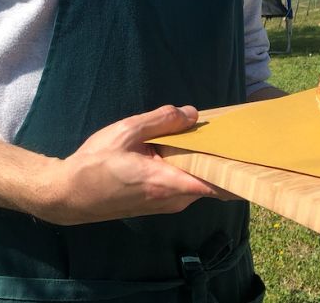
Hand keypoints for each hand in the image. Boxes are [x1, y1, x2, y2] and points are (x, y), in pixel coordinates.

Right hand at [39, 105, 221, 225]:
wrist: (69, 195)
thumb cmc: (96, 163)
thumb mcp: (127, 131)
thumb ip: (161, 120)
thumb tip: (192, 114)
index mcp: (166, 183)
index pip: (215, 184)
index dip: (235, 170)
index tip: (250, 153)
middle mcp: (171, 200)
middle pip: (210, 181)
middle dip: (221, 158)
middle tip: (229, 132)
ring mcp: (165, 204)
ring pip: (197, 182)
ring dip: (203, 162)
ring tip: (207, 134)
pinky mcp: (158, 204)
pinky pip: (184, 185)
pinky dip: (190, 168)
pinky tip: (184, 147)